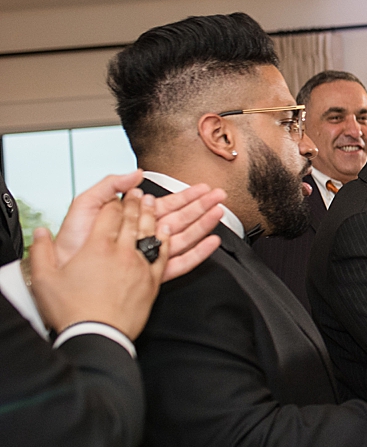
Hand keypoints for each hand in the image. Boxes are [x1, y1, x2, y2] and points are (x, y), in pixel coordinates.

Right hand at [29, 190, 166, 336]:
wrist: (98, 334)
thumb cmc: (72, 310)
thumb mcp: (45, 279)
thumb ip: (41, 252)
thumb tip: (41, 234)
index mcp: (97, 247)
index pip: (109, 214)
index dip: (113, 201)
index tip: (117, 195)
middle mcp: (122, 252)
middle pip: (132, 220)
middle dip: (135, 203)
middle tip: (139, 193)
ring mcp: (140, 266)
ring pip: (150, 233)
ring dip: (152, 216)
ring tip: (154, 203)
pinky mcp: (153, 282)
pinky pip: (164, 255)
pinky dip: (166, 240)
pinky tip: (167, 232)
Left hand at [52, 173, 223, 277]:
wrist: (65, 271)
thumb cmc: (71, 242)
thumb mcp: (85, 204)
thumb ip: (110, 185)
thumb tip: (136, 173)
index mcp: (133, 219)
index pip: (166, 204)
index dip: (185, 194)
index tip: (201, 187)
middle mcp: (144, 236)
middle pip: (180, 218)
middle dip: (201, 205)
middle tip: (220, 195)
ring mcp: (149, 254)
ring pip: (184, 236)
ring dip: (203, 223)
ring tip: (219, 212)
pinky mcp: (152, 272)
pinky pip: (181, 261)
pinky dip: (199, 252)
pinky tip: (211, 242)